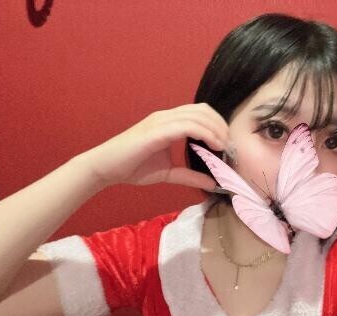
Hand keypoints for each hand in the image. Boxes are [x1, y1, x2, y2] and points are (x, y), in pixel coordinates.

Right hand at [77, 103, 228, 189]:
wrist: (105, 168)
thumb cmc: (132, 168)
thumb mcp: (168, 173)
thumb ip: (189, 176)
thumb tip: (212, 184)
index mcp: (168, 122)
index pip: (200, 112)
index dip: (217, 124)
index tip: (227, 144)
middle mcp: (166, 116)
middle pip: (203, 110)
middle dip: (221, 125)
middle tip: (230, 145)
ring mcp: (160, 121)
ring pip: (198, 115)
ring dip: (216, 129)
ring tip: (224, 146)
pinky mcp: (156, 130)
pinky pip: (187, 126)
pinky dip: (205, 133)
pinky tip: (214, 145)